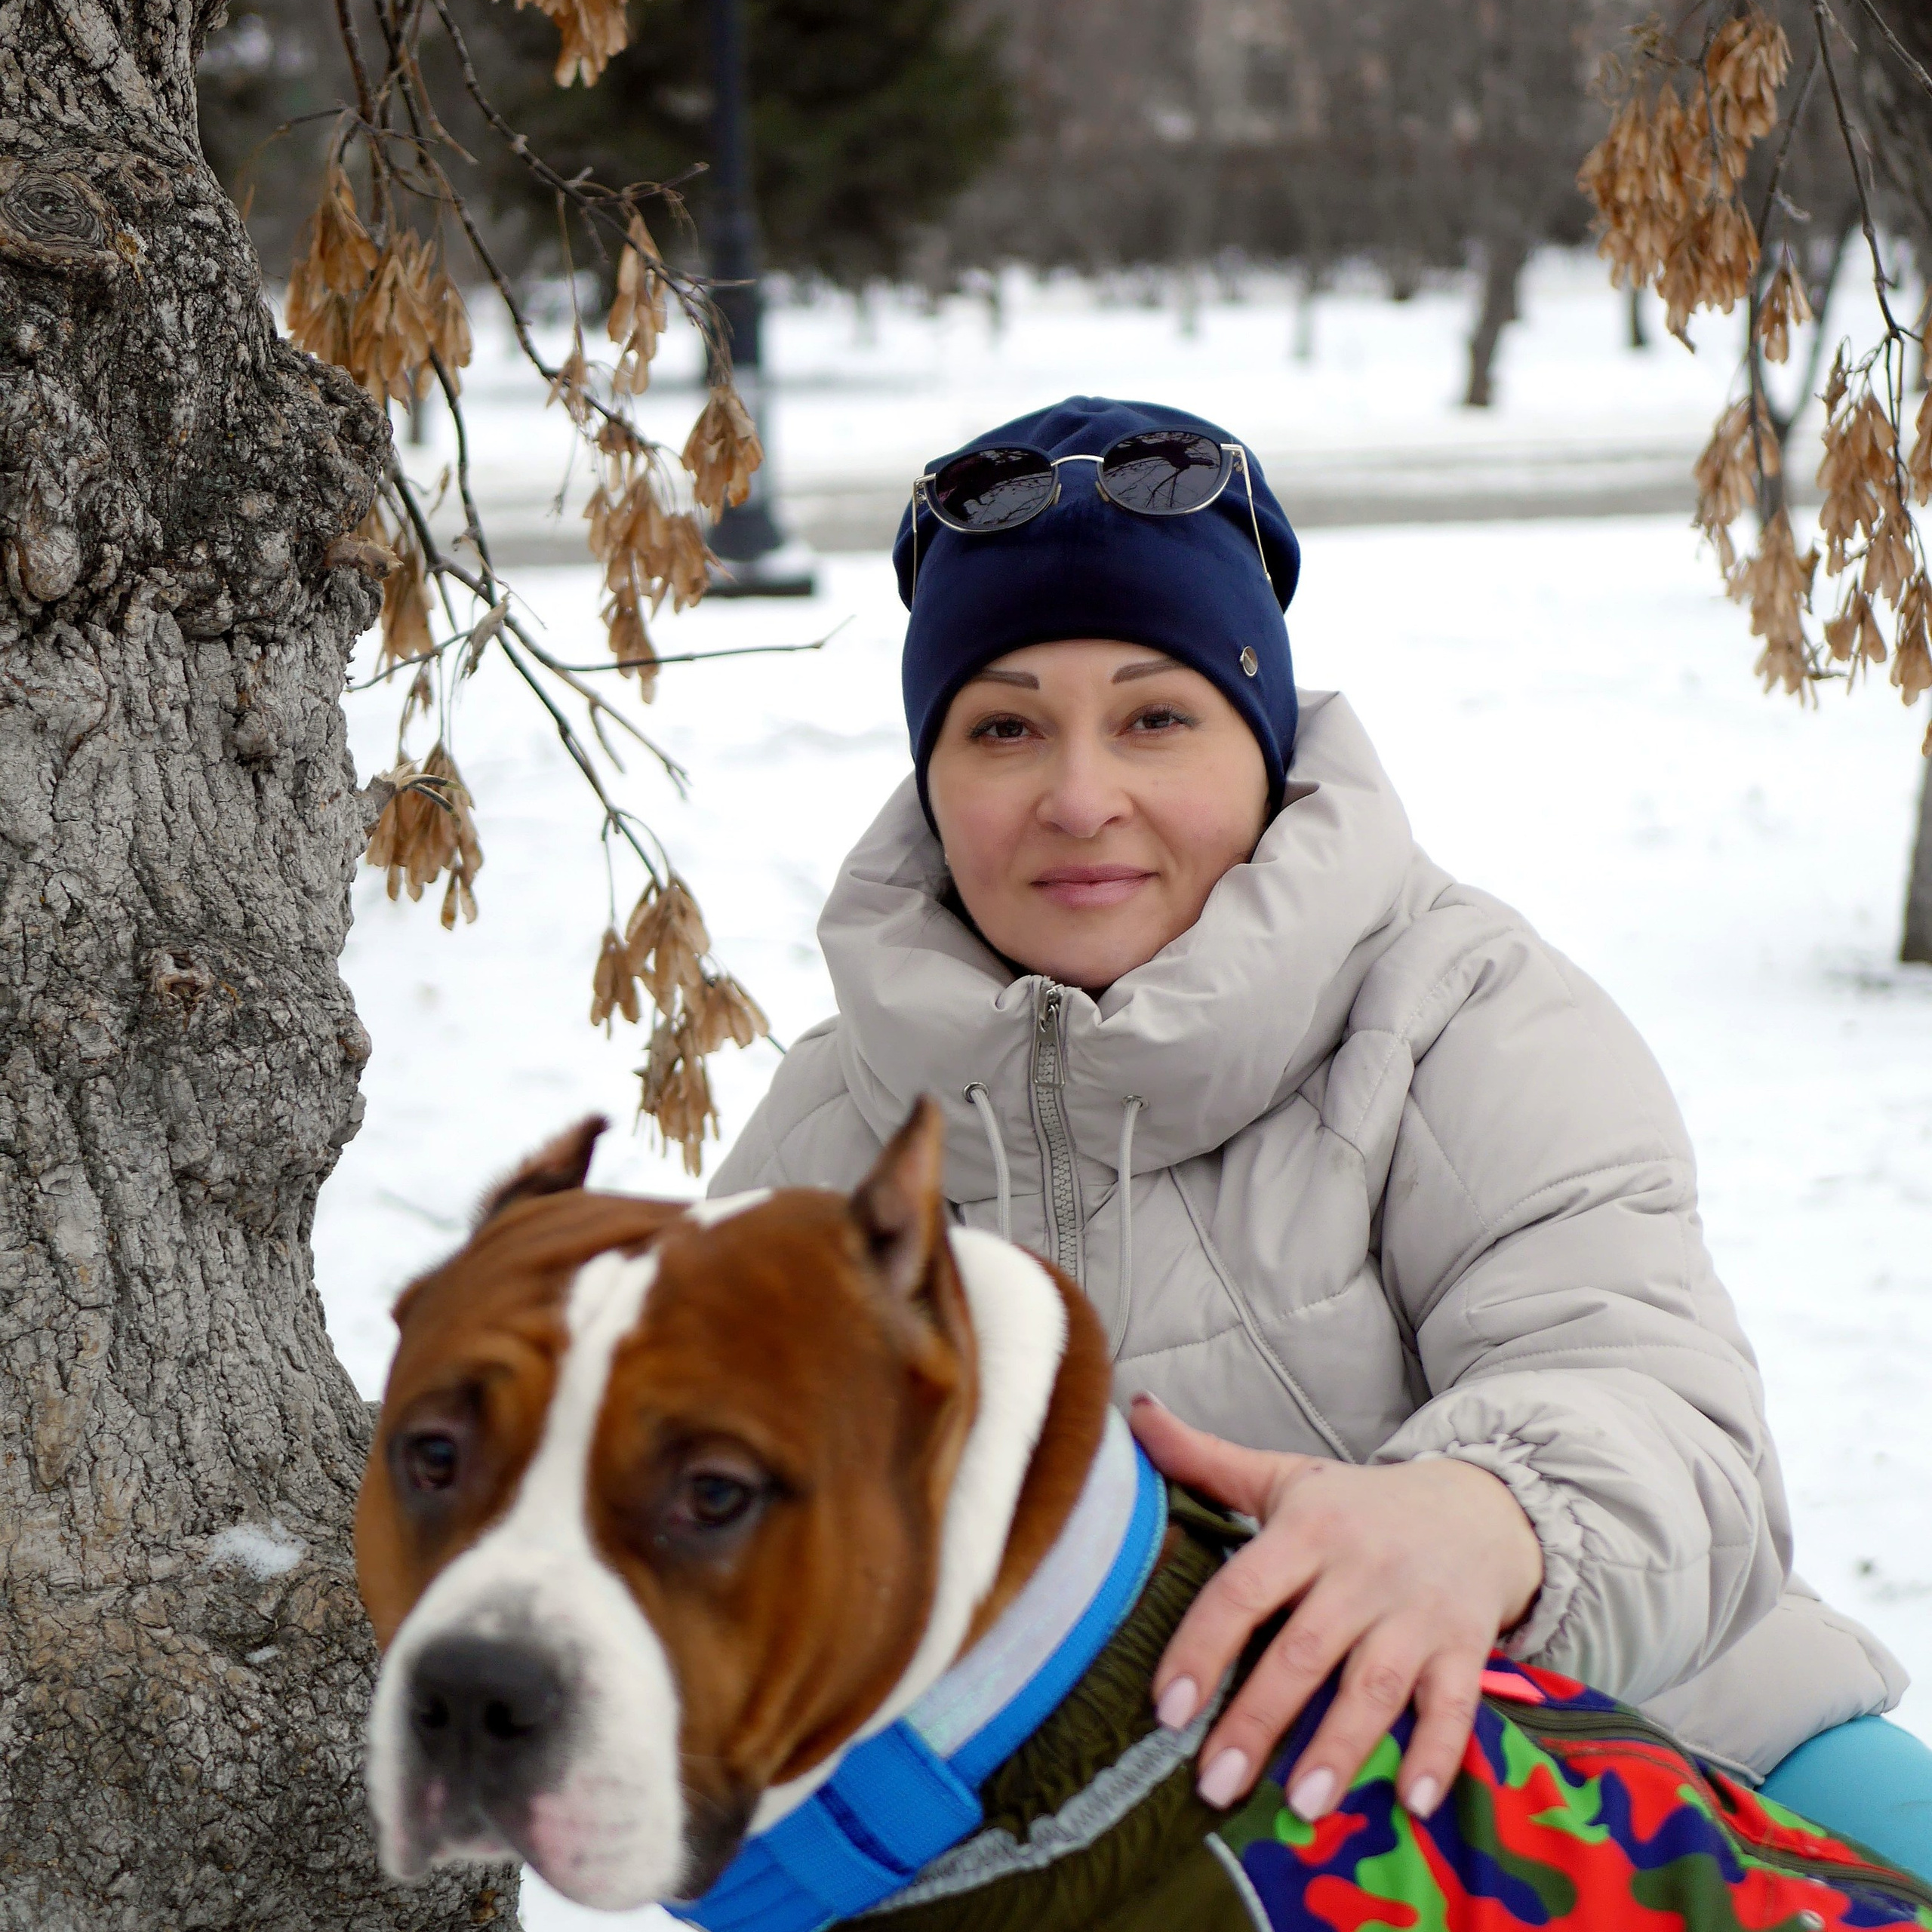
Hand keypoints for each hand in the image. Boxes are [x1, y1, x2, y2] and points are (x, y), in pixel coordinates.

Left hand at [1130, 1395, 1541, 1823]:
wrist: (1479, 1505)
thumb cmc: (1360, 1504)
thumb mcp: (1286, 1476)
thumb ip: (1207, 1458)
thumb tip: (1134, 1412)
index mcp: (1308, 1529)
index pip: (1243, 1591)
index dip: (1203, 1647)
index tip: (1168, 1709)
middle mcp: (1361, 1572)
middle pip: (1303, 1652)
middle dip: (1258, 1721)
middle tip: (1214, 1785)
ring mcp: (1416, 1613)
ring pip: (1374, 1687)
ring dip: (1340, 1750)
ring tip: (1300, 1806)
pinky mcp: (1466, 1646)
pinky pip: (1455, 1705)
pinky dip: (1438, 1754)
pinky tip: (1414, 1803)